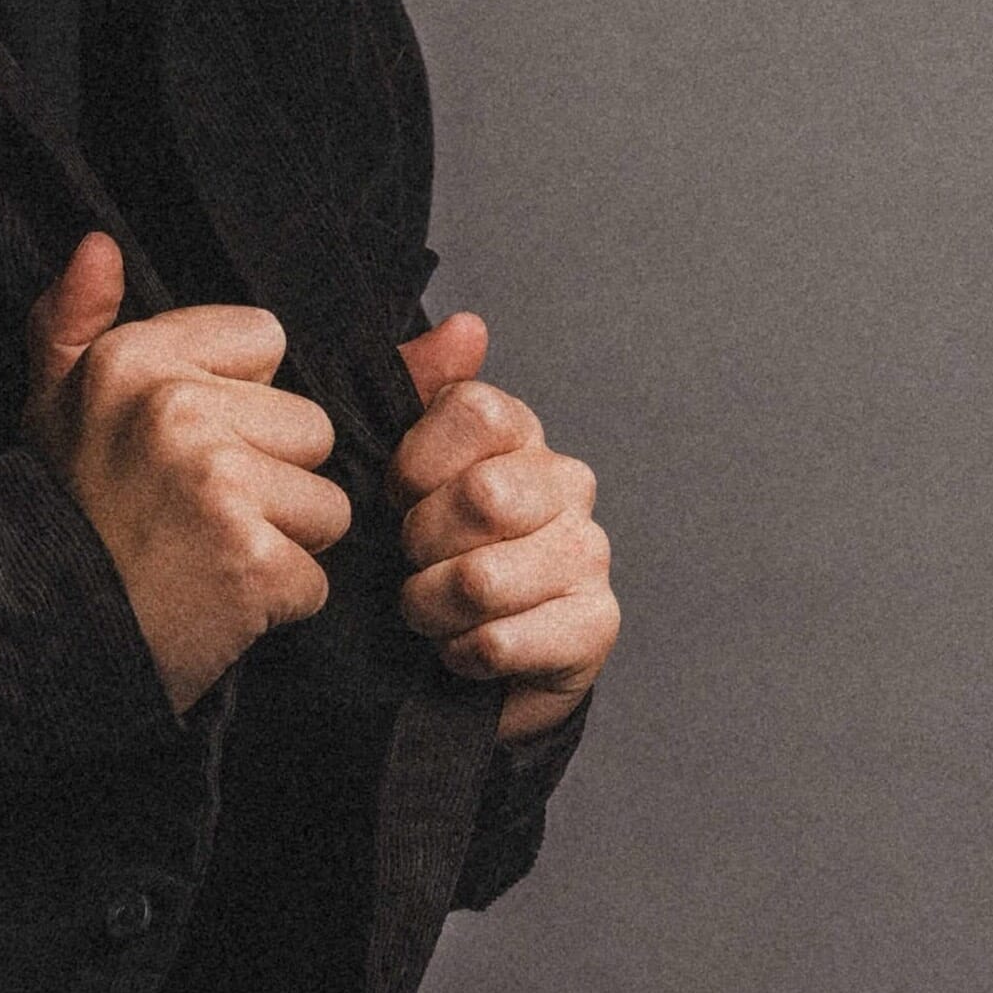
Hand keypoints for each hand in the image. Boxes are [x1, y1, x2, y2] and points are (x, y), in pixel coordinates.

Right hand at [24, 230, 351, 715]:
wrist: (36, 634)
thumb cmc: (63, 516)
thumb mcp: (53, 404)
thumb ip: (77, 318)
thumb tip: (98, 245)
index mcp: (136, 358)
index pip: (268, 342)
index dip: (239, 400)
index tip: (181, 445)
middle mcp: (177, 410)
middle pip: (309, 428)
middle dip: (271, 478)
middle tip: (196, 514)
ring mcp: (218, 485)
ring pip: (324, 505)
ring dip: (280, 542)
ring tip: (207, 557)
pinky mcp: (251, 562)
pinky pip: (314, 578)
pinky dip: (275, 604)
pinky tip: (217, 601)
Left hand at [391, 310, 617, 740]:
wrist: (464, 663)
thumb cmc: (429, 559)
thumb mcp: (398, 472)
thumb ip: (415, 390)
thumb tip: (466, 328)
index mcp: (518, 435)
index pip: (473, 411)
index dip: (415, 464)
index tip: (397, 498)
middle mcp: (565, 483)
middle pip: (484, 496)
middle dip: (420, 545)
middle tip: (410, 565)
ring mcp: (587, 552)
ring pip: (483, 578)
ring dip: (432, 610)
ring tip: (431, 614)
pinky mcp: (596, 624)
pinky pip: (502, 640)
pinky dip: (462, 653)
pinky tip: (463, 649)